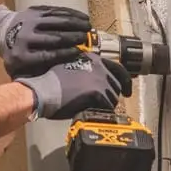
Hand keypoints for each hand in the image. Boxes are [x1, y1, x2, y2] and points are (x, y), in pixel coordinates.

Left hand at [0, 3, 91, 76]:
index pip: (47, 55)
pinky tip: (82, 17)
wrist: (0, 31)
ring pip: (57, 21)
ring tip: (88, 28)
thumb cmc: (17, 56)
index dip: (65, 53)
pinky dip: (71, 14)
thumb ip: (35, 78)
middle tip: (86, 39)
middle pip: (53, 37)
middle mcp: (25, 37)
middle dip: (72, 38)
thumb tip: (55, 88)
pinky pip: (56, 11)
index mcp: (22, 56)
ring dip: (75, 24)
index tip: (79, 53)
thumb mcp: (20, 71)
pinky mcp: (35, 10)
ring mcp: (30, 21)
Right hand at [15, 53, 131, 119]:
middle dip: (113, 94)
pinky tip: (93, 112)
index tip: (127, 89)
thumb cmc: (49, 80)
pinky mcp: (98, 94)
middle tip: (108, 103)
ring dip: (107, 104)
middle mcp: (99, 67)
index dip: (125, 80)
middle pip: (117, 84)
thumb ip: (83, 68)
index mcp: (93, 58)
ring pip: (113, 97)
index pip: (117, 67)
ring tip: (97, 108)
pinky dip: (102, 111)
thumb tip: (90, 78)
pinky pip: (107, 107)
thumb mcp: (68, 65)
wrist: (44, 91)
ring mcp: (100, 80)